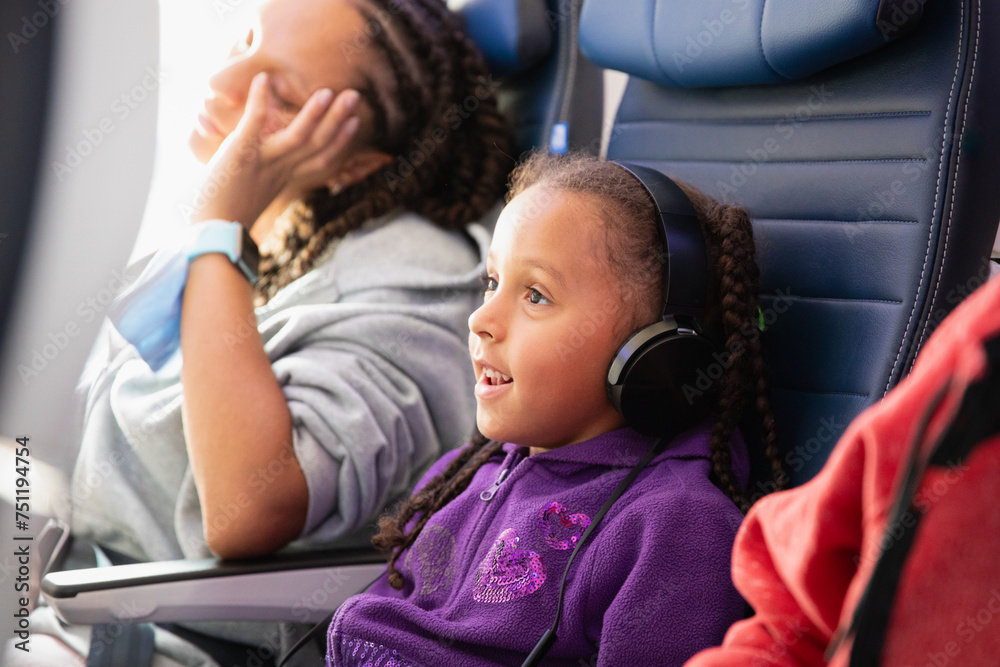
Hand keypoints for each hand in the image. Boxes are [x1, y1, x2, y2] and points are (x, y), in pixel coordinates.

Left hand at [191, 72, 360, 226]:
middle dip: (337, 120)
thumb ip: (266, 176)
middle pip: (317, 145)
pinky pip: (254, 125)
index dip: (341, 142)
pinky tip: (264, 79)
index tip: (356, 123)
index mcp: (285, 180)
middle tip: (355, 96)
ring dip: (314, 114)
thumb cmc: (228, 214)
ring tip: (327, 92)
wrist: (210, 232)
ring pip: (297, 138)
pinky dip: (260, 102)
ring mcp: (262, 163)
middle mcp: (279, 171)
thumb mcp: (254, 192)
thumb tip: (267, 165)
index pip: (322, 161)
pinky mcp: (240, 155)